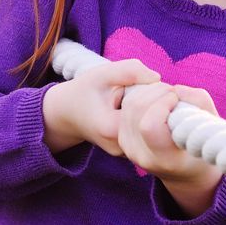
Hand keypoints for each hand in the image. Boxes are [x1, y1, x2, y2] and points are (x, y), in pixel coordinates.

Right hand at [42, 58, 158, 155]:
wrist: (67, 113)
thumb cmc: (84, 91)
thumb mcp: (103, 74)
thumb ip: (129, 70)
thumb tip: (158, 79)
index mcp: (111, 129)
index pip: (149, 109)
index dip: (154, 91)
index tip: (149, 81)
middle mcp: (120, 147)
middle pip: (154, 121)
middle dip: (157, 101)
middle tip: (147, 87)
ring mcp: (125, 153)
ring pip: (153, 129)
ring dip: (154, 111)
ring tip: (140, 99)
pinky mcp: (130, 154)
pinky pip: (149, 135)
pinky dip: (149, 120)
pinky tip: (140, 111)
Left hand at [119, 83, 219, 214]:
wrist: (186, 171)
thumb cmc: (203, 145)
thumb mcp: (213, 126)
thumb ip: (200, 103)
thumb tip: (177, 89)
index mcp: (166, 159)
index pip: (150, 126)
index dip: (163, 103)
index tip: (178, 99)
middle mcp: (142, 156)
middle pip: (136, 110)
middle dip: (156, 91)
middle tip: (174, 93)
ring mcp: (128, 148)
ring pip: (129, 104)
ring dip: (148, 91)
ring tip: (167, 95)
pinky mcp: (121, 138)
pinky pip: (126, 106)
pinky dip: (141, 95)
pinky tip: (157, 100)